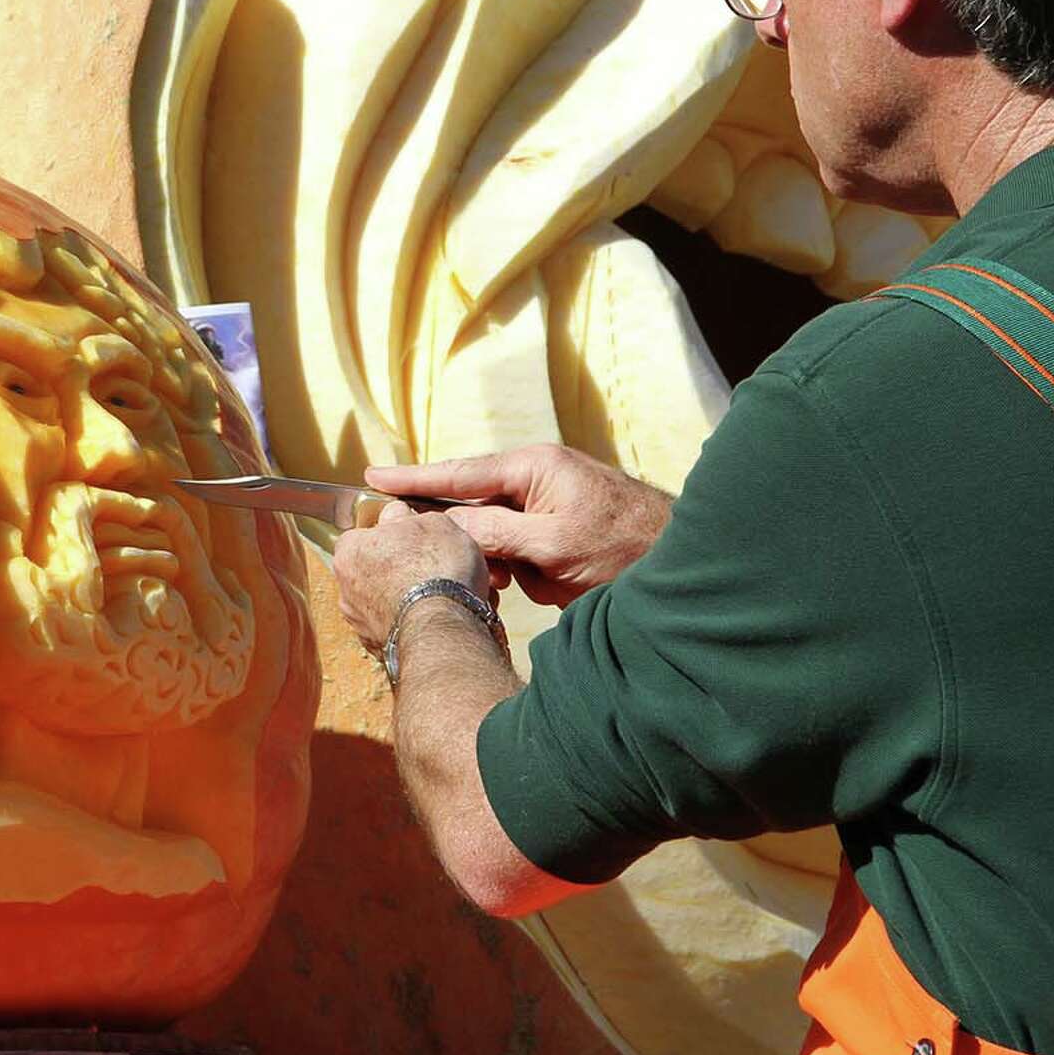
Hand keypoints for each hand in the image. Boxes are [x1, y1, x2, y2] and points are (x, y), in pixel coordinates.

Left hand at [329, 504, 491, 658]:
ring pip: (387, 601)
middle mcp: (346, 589)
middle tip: (431, 567)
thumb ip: (408, 517)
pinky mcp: (379, 647)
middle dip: (401, 569)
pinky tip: (439, 618)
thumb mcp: (433, 523)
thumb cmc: (436, 572)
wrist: (444, 631)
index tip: (413, 538)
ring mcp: (360, 622)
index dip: (393, 534)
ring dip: (409, 598)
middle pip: (374, 569)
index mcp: (350, 551)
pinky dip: (414, 623)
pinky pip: (398, 627)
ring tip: (442, 596)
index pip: (364, 534)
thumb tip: (401, 517)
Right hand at [368, 444, 669, 605]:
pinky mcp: (557, 534)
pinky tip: (541, 586)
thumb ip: (496, 532)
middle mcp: (535, 480)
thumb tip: (447, 526)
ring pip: (494, 536)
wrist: (681, 564)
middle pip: (472, 507)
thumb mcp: (554, 544)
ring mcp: (546, 507)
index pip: (459, 473)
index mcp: (531, 468)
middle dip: (465, 536)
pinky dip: (523, 574)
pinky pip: (519, 553)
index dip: (413, 479)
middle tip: (443, 548)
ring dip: (502, 564)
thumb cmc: (626, 546)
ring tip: (523, 580)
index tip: (372, 476)